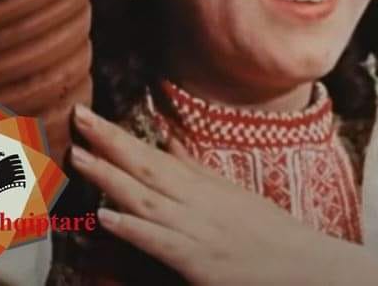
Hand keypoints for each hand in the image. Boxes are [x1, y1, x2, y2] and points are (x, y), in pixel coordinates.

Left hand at [70, 104, 345, 285]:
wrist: (299, 262)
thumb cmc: (265, 228)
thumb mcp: (230, 191)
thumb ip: (195, 167)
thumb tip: (168, 141)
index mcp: (200, 183)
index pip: (150, 153)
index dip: (116, 135)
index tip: (87, 115)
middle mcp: (194, 200)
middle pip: (145, 167)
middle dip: (108, 142)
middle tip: (77, 117)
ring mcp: (194, 228)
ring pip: (146, 199)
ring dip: (110, 177)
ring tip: (80, 158)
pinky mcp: (196, 260)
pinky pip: (159, 241)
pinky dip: (132, 227)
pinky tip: (106, 217)